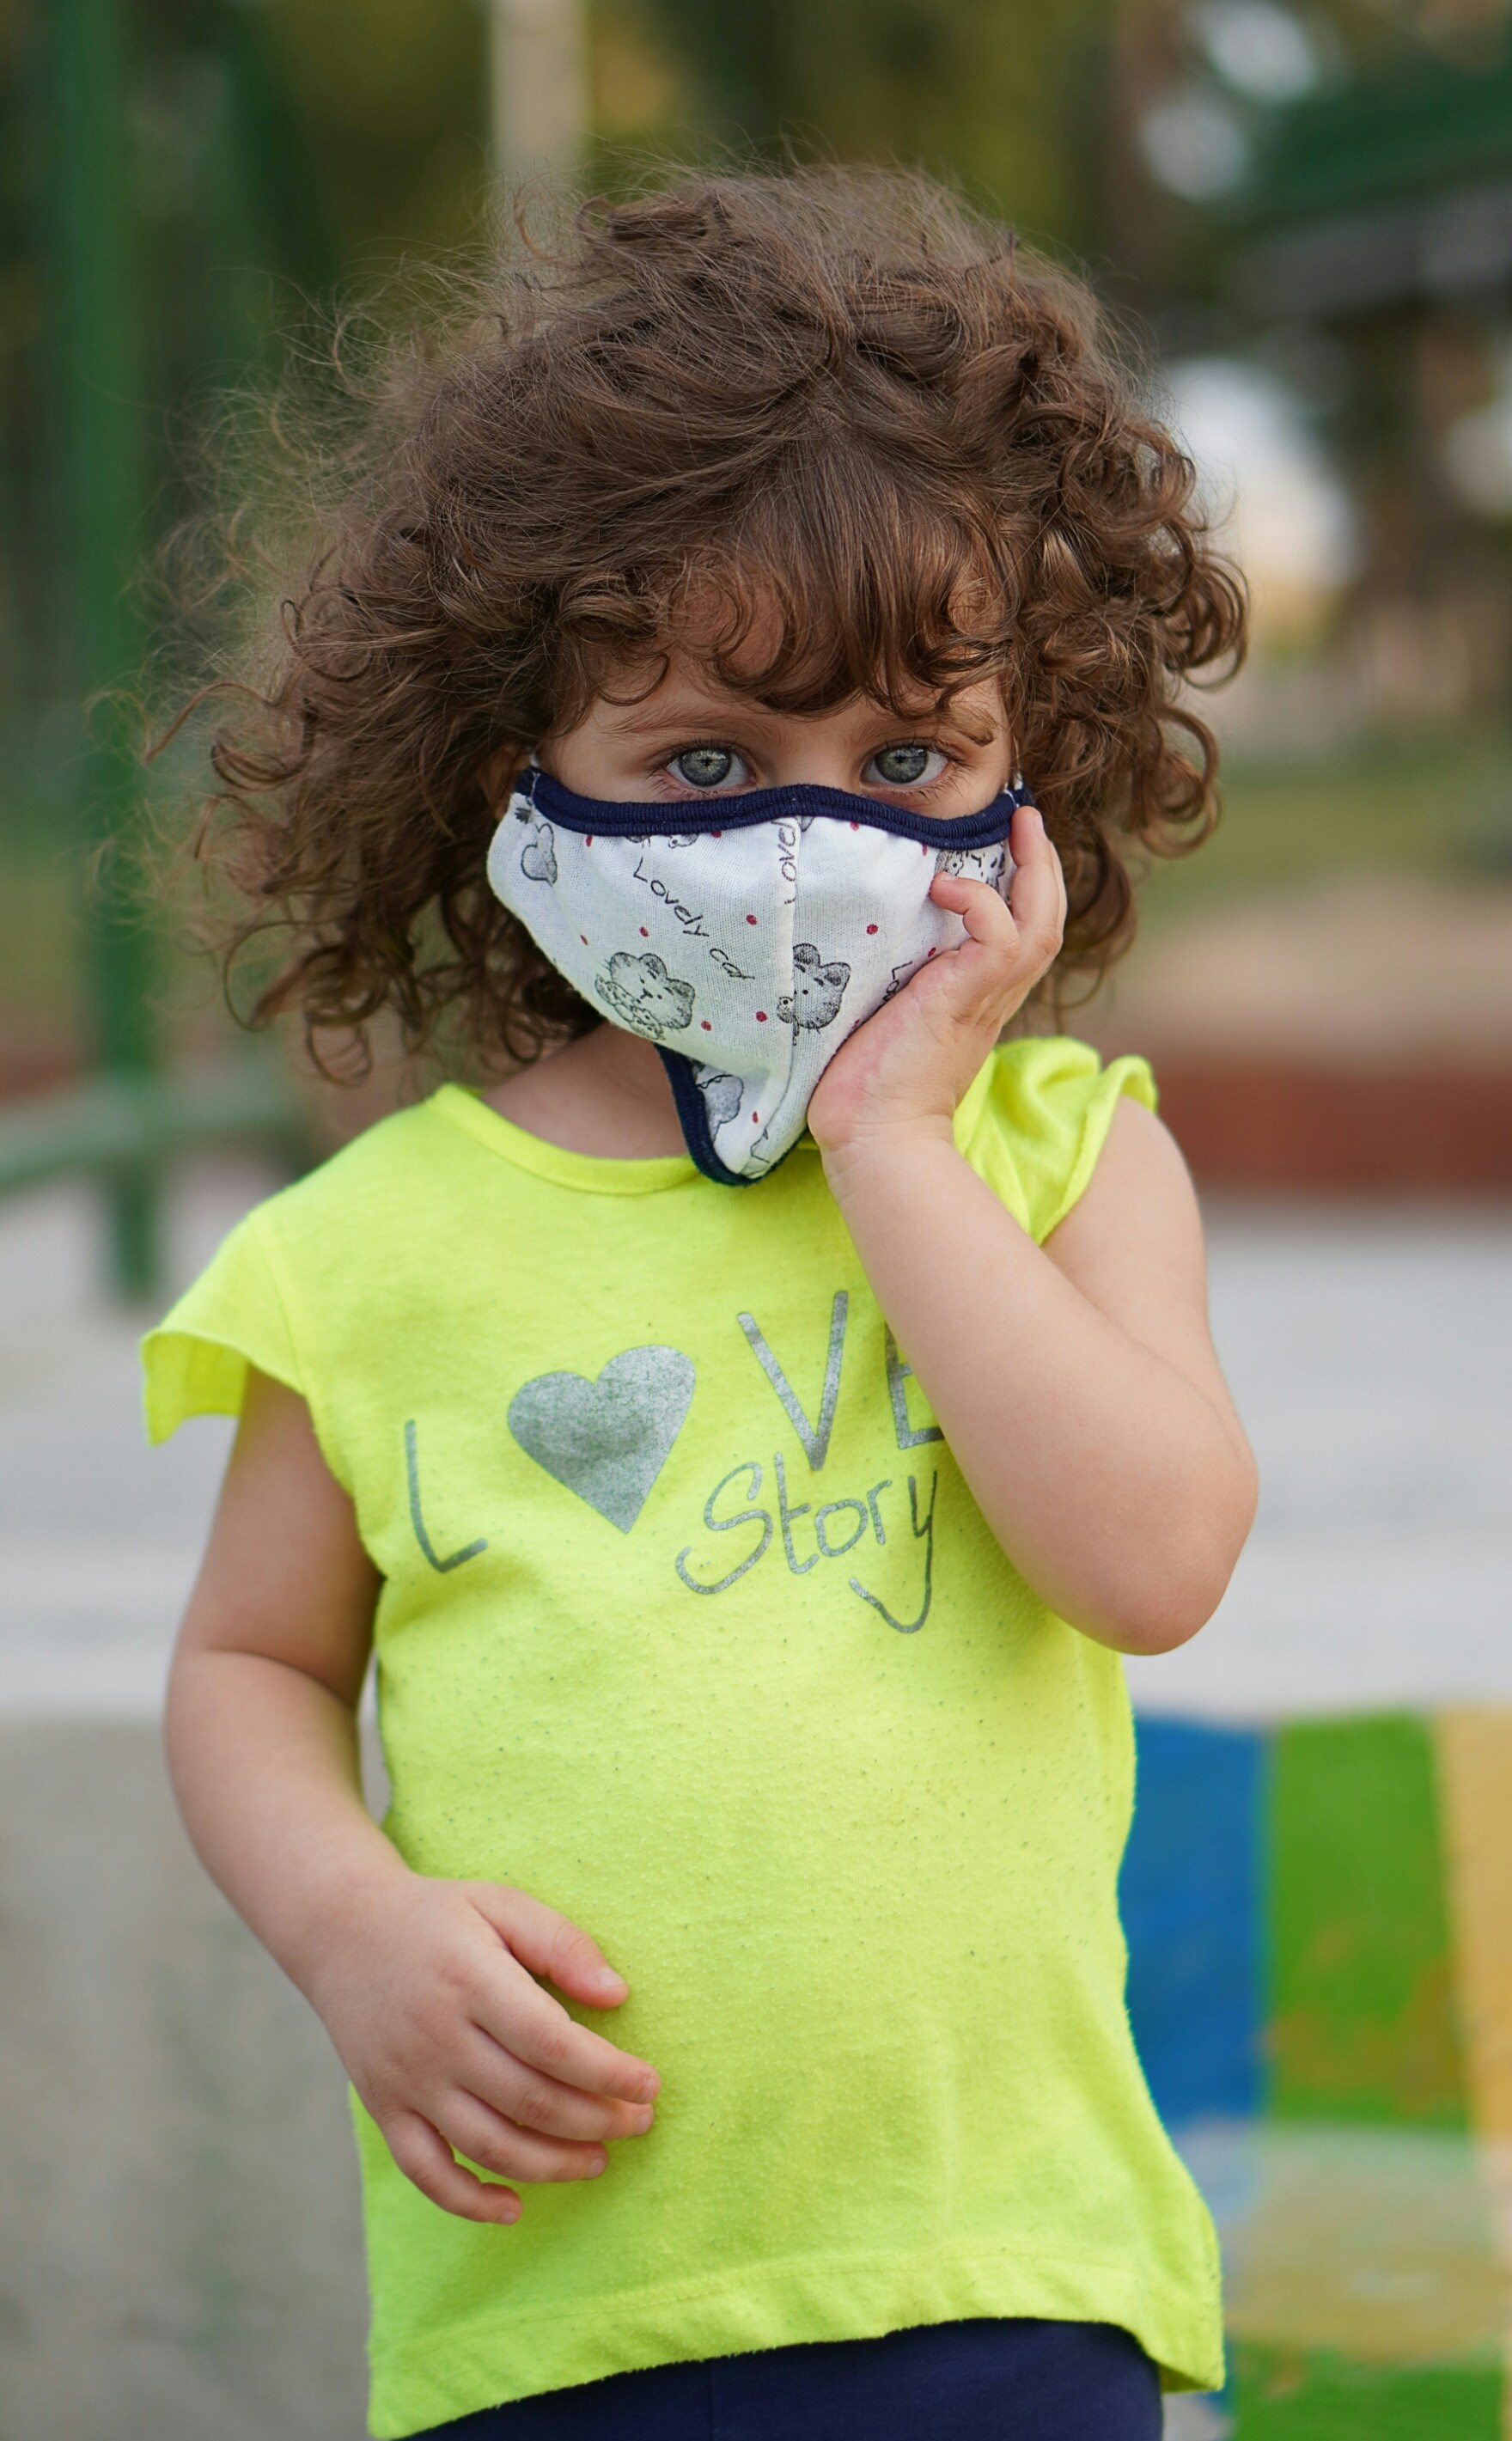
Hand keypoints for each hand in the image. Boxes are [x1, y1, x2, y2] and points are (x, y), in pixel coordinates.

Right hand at [306, 1869, 660, 2223]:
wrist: (341, 1932)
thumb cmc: (437, 1917)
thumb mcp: (500, 1904)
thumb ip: (560, 1943)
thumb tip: (618, 1995)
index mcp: (472, 1980)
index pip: (551, 2042)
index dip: (607, 2073)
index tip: (650, 2085)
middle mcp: (437, 2037)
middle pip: (529, 2100)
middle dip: (596, 2121)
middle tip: (639, 2123)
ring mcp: (407, 2080)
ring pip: (488, 2145)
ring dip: (553, 2165)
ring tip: (600, 2160)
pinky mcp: (385, 2109)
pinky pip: (426, 2172)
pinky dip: (470, 2202)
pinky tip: (514, 2209)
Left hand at [807, 804, 1066, 1164]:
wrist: (871, 1138)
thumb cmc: (864, 1090)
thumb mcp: (884, 1020)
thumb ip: (891, 986)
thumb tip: (857, 948)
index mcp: (976, 1002)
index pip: (1021, 936)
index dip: (1026, 890)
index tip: (1010, 844)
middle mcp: (990, 999)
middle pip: (1046, 922)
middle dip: (1042, 865)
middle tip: (1027, 815)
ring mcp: (981, 1001)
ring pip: (1039, 925)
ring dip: (1034, 870)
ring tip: (1017, 824)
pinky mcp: (963, 1002)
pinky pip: (1000, 939)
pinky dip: (983, 904)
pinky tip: (946, 886)